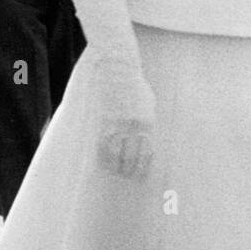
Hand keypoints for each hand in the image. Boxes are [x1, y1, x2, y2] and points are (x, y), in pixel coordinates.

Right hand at [90, 62, 155, 178]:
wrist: (116, 71)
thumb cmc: (134, 86)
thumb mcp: (147, 102)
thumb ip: (148, 118)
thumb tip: (148, 134)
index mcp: (146, 124)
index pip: (146, 154)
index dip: (142, 168)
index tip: (139, 176)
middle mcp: (133, 128)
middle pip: (131, 159)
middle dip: (129, 171)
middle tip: (126, 177)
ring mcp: (117, 126)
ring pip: (116, 156)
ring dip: (115, 168)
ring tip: (115, 172)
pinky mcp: (103, 123)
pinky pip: (102, 147)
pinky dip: (103, 158)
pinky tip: (103, 164)